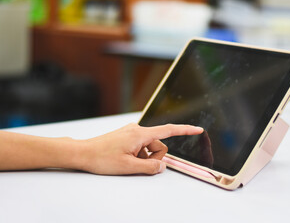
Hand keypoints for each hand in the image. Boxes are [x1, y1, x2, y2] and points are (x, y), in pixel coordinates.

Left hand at [79, 123, 202, 174]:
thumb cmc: (101, 158)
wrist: (83, 153)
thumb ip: (150, 167)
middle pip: (158, 144)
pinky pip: (141, 146)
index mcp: (140, 134)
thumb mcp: (129, 166)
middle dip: (153, 157)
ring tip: (127, 161)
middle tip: (137, 164)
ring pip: (149, 147)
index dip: (185, 130)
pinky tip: (125, 158)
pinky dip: (138, 155)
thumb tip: (162, 166)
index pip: (168, 130)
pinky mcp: (128, 137)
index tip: (198, 129)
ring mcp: (132, 133)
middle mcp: (137, 130)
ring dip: (144, 157)